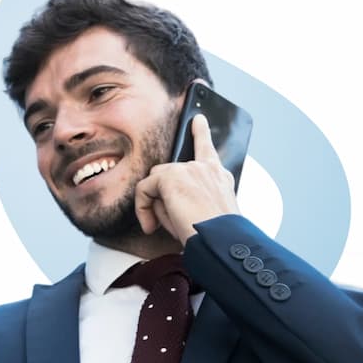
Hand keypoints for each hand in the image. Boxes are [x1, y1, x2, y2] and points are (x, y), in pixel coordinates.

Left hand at [134, 113, 239, 242]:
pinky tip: (150, 225)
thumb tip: (158, 198)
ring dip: (154, 202)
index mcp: (219, 178)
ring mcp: (189, 169)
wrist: (220, 242)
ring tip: (159, 226)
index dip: (201, 133)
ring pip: (157, 180)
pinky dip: (142, 208)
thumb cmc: (215, 236)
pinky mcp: (171, 176)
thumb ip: (183, 199)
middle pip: (170, 171)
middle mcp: (206, 168)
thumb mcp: (203, 216)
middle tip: (164, 221)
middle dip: (162, 194)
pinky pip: (145, 188)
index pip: (208, 151)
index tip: (198, 121)